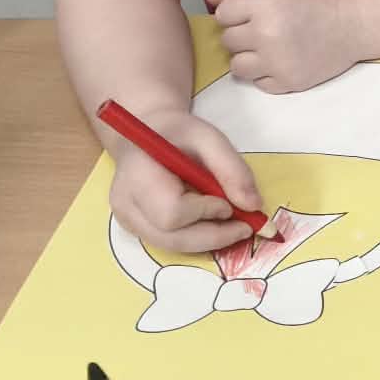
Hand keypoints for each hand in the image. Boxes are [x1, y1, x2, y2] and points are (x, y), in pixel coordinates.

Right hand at [109, 106, 261, 253]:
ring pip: (171, 246)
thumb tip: (253, 206)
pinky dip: (197, 238)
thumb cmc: (177, 134)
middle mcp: (125, 203)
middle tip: (245, 227)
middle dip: (214, 236)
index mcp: (138, 175)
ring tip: (233, 225)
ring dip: (208, 240)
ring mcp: (126, 219)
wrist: (149, 134)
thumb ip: (233, 169)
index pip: (171, 212)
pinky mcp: (135, 228)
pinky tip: (212, 223)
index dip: (205, 212)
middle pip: (170, 238)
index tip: (228, 204)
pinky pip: (169, 243)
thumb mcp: (209, 138)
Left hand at [206, 0, 362, 93]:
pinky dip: (265, 73)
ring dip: (248, 57)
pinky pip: (257, 83)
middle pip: (227, 40)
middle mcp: (266, 34)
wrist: (353, 25)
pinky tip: (281, 59)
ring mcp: (276, 62)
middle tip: (265, 27)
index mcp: (264, 4)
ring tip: (268, 47)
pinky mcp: (287, 82)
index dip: (235, 11)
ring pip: (236, 66)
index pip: (222, 14)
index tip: (253, 10)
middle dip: (241, 33)